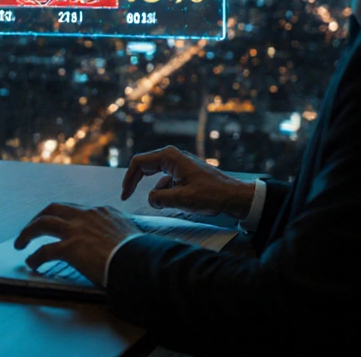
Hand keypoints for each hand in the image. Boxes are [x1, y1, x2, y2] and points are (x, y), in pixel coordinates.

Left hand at [14, 203, 140, 285]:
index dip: (63, 216)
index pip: (76, 209)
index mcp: (101, 212)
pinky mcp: (69, 247)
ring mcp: (76, 230)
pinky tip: (31, 263)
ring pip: (42, 223)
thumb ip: (120, 232)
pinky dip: (34, 257)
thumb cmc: (140, 253)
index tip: (58, 224)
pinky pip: (44, 251)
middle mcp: (86, 216)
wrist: (139, 260)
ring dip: (28, 232)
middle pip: (53, 208)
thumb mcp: (130, 234)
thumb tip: (122, 242)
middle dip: (39, 217)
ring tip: (20, 243)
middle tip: (31, 228)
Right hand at [121, 145, 254, 219]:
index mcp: (169, 157)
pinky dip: (164, 191)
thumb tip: (150, 199)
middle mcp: (173, 156)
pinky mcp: (185, 172)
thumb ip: (160, 198)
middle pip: (145, 165)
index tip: (125, 196)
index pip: (139, 163)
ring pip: (156, 174)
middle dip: (135, 181)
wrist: (234, 196)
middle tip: (128, 197)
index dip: (129, 179)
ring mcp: (179, 163)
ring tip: (163, 204)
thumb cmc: (211, 195)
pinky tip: (173, 202)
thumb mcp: (182, 199)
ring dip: (155, 190)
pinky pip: (166, 180)